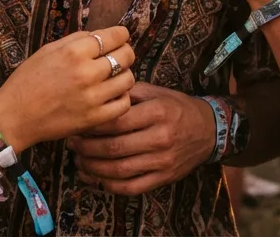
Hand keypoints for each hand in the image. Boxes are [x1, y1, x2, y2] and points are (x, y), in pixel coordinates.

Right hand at [0, 27, 134, 153]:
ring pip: (128, 79)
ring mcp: (92, 97)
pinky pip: (123, 104)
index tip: (121, 37)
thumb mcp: (48, 50)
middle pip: (126, 56)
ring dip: (124, 74)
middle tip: (119, 55)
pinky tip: (111, 95)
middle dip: (125, 52)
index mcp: (74, 52)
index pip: (114, 36)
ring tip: (114, 76)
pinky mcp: (94, 118)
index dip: (121, 34)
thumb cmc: (28, 79)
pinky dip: (121, 97)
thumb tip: (101, 35)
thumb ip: (77, 40)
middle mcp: (86, 73)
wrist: (15, 116)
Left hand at [69, 83, 215, 194]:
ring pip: (119, 170)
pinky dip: (110, 185)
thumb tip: (99, 94)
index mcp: (156, 112)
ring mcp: (162, 161)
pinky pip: (131, 187)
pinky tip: (96, 177)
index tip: (78, 122)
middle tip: (72, 143)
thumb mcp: (156, 92)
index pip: (116, 121)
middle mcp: (160, 138)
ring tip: (79, 160)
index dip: (93, 124)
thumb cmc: (176, 107)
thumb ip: (128, 93)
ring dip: (93, 167)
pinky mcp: (163, 178)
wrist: (208, 130)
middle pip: (114, 147)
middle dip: (87, 147)